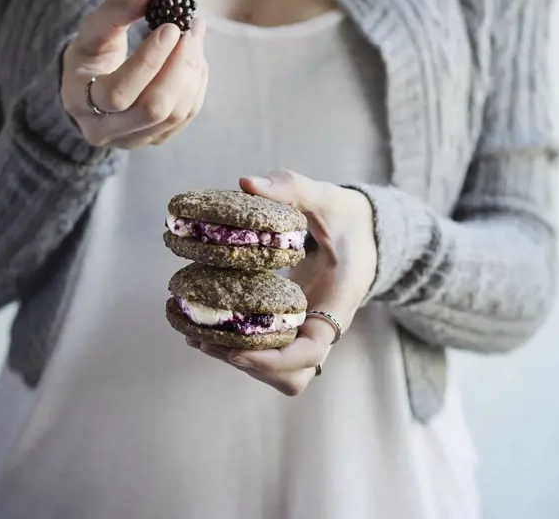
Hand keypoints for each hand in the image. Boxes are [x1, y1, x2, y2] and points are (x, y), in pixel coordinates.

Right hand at [61, 0, 207, 148]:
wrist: (93, 86)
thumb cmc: (92, 53)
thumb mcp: (92, 29)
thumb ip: (116, 10)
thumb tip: (150, 0)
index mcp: (79, 102)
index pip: (118, 93)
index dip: (148, 61)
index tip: (170, 28)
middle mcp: (104, 130)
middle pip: (153, 109)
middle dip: (179, 67)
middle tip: (191, 31)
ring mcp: (133, 140)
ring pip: (175, 114)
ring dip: (192, 72)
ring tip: (194, 38)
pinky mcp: (156, 138)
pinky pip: (187, 115)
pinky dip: (197, 83)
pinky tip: (194, 58)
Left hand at [188, 169, 377, 395]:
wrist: (362, 231)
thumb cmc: (345, 215)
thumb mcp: (326, 196)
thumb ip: (291, 187)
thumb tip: (247, 183)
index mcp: (339, 301)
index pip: (313, 351)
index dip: (274, 359)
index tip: (236, 349)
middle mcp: (324, 325)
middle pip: (292, 375)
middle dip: (250, 365)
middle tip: (206, 339)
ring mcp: (309, 329)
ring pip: (279, 372)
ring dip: (240, 361)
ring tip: (197, 337)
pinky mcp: (293, 325)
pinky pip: (268, 350)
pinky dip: (238, 347)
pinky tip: (204, 329)